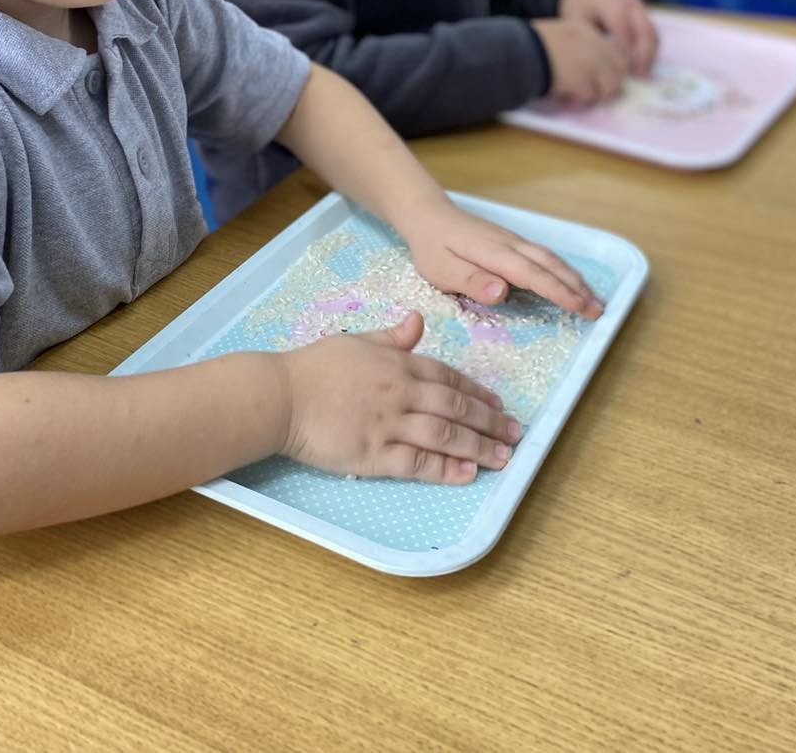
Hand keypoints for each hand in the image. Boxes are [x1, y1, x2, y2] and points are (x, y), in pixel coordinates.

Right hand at [278, 313, 519, 483]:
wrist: (281, 395)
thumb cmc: (315, 366)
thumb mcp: (357, 340)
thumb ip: (392, 337)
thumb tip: (418, 321)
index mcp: (398, 363)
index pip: (448, 378)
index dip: (477, 393)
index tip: (498, 405)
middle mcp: (400, 392)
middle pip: (455, 408)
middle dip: (489, 422)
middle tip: (514, 434)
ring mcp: (389, 424)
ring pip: (444, 435)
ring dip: (478, 447)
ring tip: (503, 458)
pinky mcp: (373, 454)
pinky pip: (417, 463)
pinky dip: (445, 469)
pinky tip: (467, 474)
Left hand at [401, 196, 602, 318]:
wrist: (429, 216)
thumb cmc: (432, 247)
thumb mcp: (441, 270)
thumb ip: (471, 281)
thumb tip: (502, 292)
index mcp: (495, 254)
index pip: (533, 275)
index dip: (558, 291)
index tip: (580, 307)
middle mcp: (511, 245)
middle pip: (551, 265)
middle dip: (578, 288)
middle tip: (600, 311)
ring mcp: (515, 242)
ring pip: (552, 259)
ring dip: (575, 279)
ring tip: (595, 301)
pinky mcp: (513, 243)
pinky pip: (545, 256)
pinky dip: (564, 270)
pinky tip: (572, 281)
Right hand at [531, 17, 627, 104]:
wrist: (520, 53)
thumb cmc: (531, 45)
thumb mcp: (559, 36)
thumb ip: (578, 46)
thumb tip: (593, 70)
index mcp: (587, 31)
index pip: (615, 52)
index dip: (611, 68)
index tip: (602, 78)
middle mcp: (595, 45)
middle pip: (619, 70)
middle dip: (609, 84)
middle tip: (592, 91)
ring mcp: (592, 63)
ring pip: (610, 85)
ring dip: (596, 94)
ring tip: (577, 94)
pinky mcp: (584, 80)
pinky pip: (591, 96)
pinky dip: (580, 100)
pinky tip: (567, 97)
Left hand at [558, 0, 657, 75]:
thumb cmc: (580, 8)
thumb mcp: (575, 19)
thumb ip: (585, 37)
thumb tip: (594, 63)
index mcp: (611, 1)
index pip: (622, 26)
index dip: (624, 49)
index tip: (620, 70)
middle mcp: (630, 3)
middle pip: (645, 30)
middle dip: (643, 55)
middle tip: (638, 77)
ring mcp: (641, 9)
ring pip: (652, 34)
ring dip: (650, 56)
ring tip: (642, 77)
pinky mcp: (645, 16)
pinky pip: (652, 35)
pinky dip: (649, 52)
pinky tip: (642, 68)